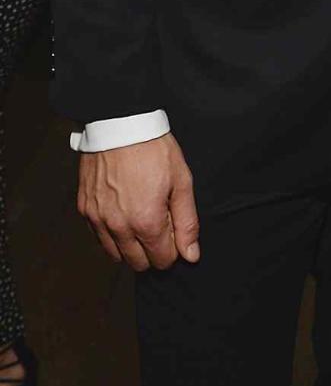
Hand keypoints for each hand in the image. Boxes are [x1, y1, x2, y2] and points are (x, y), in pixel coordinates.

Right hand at [77, 134, 199, 271]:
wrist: (119, 123)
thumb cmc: (153, 148)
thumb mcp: (181, 181)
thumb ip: (187, 222)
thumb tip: (191, 254)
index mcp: (146, 222)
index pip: (162, 260)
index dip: (173, 247)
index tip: (174, 228)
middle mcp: (119, 226)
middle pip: (139, 263)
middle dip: (153, 250)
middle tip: (159, 222)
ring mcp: (98, 219)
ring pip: (116, 254)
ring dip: (131, 245)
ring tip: (141, 217)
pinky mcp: (85, 209)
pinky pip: (99, 236)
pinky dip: (112, 233)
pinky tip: (123, 211)